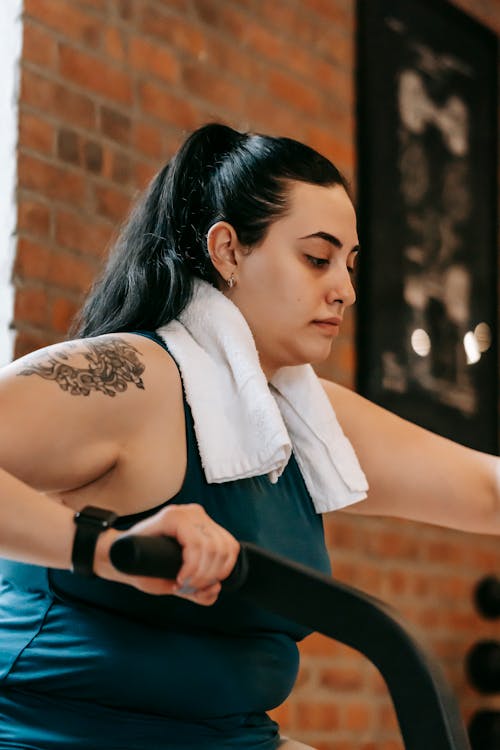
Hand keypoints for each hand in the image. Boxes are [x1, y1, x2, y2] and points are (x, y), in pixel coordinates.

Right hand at [97, 503, 239, 605]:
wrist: (118, 557)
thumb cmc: (148, 567)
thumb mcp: (178, 580)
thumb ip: (198, 588)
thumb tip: (215, 589)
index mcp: (203, 525)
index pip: (230, 548)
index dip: (222, 572)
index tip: (202, 587)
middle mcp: (197, 515)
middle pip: (223, 549)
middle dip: (209, 577)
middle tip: (189, 588)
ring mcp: (186, 513)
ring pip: (212, 548)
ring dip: (200, 574)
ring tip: (183, 584)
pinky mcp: (173, 516)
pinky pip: (196, 545)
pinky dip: (193, 567)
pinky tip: (180, 577)